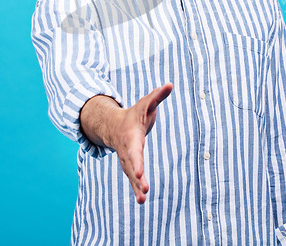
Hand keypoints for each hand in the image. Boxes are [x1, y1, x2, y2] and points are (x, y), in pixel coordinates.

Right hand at [111, 83, 172, 203]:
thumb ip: (157, 95)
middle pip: (132, 165)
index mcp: (131, 136)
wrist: (115, 125)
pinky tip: (142, 201)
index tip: (140, 172)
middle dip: (137, 177)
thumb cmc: (134, 113)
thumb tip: (170, 84)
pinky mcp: (130, 166)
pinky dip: (137, 189)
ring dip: (137, 187)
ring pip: (131, 175)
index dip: (137, 161)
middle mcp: (127, 150)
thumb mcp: (146, 103)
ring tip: (142, 200)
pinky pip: (133, 179)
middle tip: (144, 189)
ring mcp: (127, 159)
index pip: (135, 150)